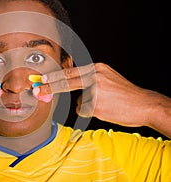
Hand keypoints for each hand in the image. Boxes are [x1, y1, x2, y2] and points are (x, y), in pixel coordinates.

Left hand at [35, 62, 170, 132]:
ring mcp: (94, 91)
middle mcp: (94, 77)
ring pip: (79, 102)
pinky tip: (106, 110)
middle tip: (37, 89)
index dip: (54, 77)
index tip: (42, 79)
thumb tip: (72, 85)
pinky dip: (92, 112)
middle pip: (66, 82)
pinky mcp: (96, 105)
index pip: (70, 73)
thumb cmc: (126, 94)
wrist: (144, 105)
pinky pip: (84, 111)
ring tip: (107, 104)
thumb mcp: (108, 78)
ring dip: (88, 106)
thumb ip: (90, 79)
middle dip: (50, 87)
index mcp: (96, 68)